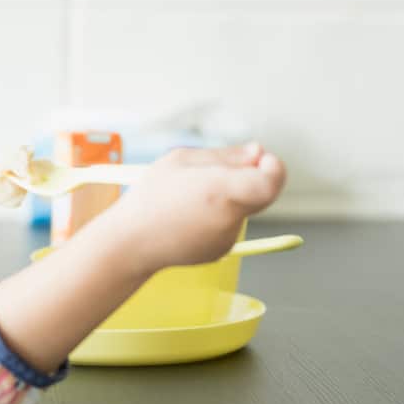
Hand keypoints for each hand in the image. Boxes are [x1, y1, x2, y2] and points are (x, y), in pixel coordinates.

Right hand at [108, 142, 286, 275]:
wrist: (130, 243)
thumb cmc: (151, 197)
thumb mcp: (181, 160)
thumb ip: (226, 156)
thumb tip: (257, 153)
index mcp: (222, 190)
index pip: (271, 181)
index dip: (273, 168)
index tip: (262, 159)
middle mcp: (230, 218)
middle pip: (260, 193)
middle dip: (247, 177)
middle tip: (217, 171)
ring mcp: (227, 238)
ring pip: (242, 207)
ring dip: (227, 197)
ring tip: (188, 196)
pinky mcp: (221, 250)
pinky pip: (229, 224)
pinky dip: (217, 215)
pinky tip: (187, 215)